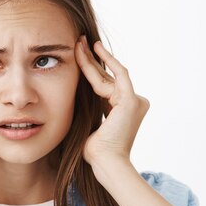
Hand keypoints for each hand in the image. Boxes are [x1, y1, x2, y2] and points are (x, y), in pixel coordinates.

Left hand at [74, 35, 149, 165]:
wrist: (105, 163)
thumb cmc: (94, 152)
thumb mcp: (87, 125)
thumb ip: (87, 110)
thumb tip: (70, 97)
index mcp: (121, 110)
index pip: (103, 85)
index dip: (90, 71)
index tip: (77, 56)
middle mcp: (132, 103)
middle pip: (106, 77)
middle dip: (91, 59)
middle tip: (78, 42)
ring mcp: (135, 101)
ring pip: (108, 75)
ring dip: (93, 58)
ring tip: (80, 43)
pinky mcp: (132, 100)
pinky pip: (119, 74)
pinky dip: (108, 60)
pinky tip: (96, 48)